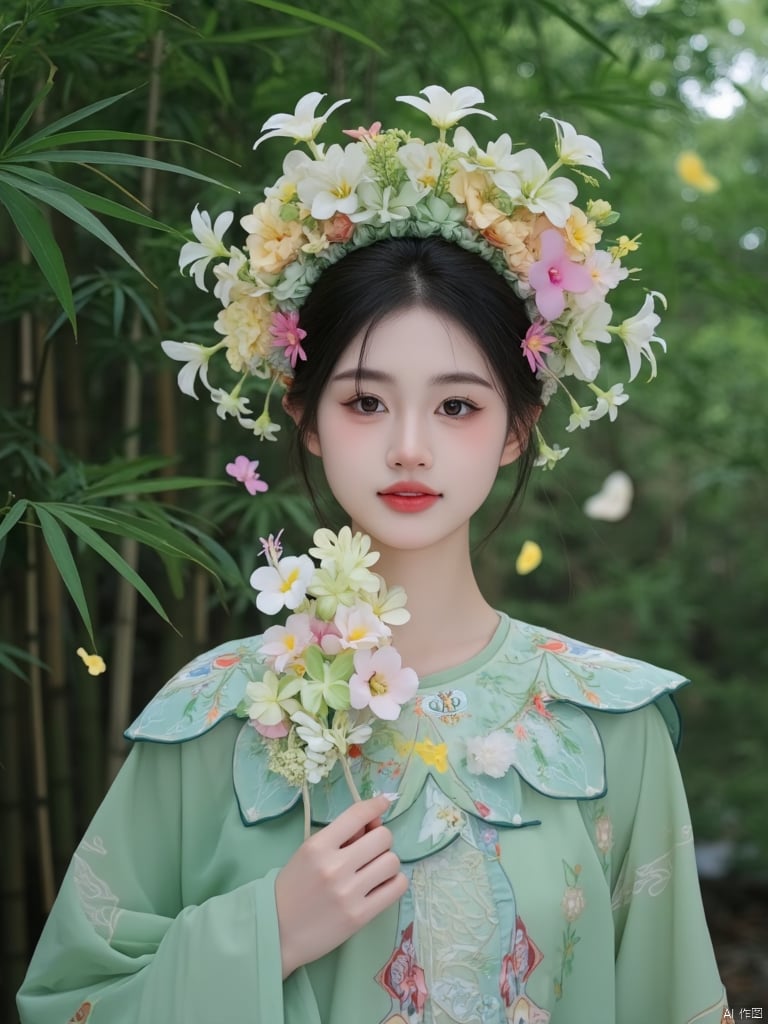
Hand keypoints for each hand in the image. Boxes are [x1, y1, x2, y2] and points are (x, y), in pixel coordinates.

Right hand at [275, 795, 407, 976]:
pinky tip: (383, 884)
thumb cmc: (293, 888)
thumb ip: (341, 837)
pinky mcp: (359, 916)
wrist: (277, 931)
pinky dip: (395, 882)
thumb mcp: (309, 854)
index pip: (357, 815)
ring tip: (375, 871)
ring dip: (387, 863)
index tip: (383, 804)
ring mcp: (348, 892)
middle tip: (371, 851)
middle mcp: (334, 866)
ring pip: (392, 861)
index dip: (375, 805)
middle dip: (381, 841)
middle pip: (383, 838)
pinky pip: (396, 888)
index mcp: (317, 846)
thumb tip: (375, 821)